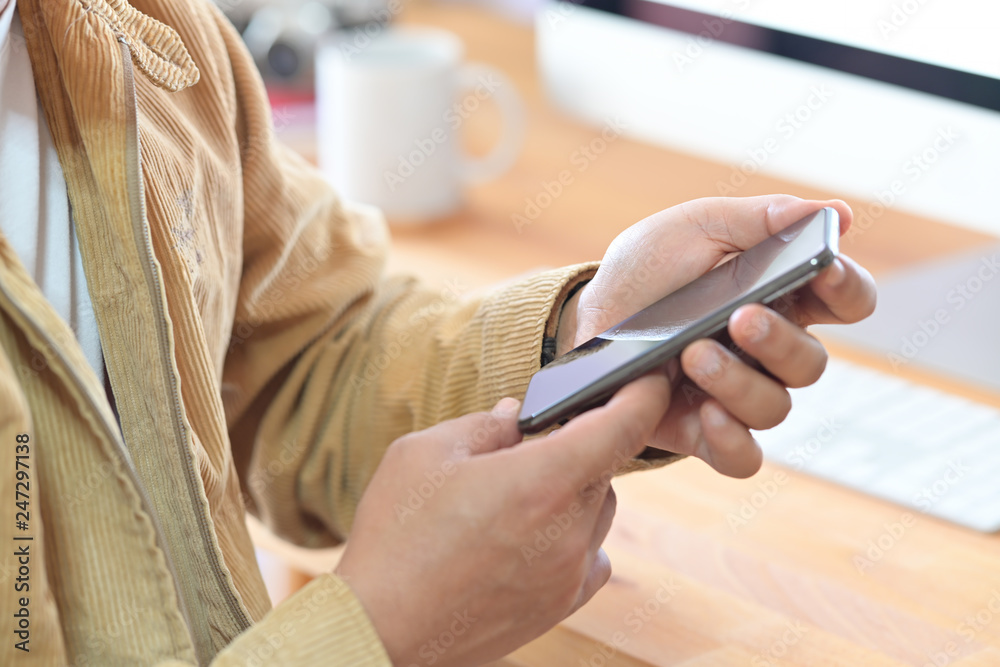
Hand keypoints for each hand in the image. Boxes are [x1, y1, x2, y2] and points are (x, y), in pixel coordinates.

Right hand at [336, 373, 670, 666]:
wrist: (380, 627)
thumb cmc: (395, 537)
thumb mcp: (423, 454)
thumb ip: (484, 427)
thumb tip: (517, 416)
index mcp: (540, 481)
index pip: (623, 426)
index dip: (644, 393)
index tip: (649, 377)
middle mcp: (568, 530)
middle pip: (604, 466)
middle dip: (575, 446)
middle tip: (524, 449)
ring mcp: (568, 572)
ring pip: (597, 510)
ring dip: (572, 492)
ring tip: (512, 499)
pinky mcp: (560, 605)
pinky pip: (591, 556)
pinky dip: (573, 537)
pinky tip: (528, 536)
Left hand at [557, 195, 876, 477]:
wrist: (588, 317)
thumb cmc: (647, 269)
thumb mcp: (694, 228)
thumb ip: (761, 219)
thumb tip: (836, 212)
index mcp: (781, 295)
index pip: (845, 300)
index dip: (847, 287)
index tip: (824, 268)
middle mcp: (769, 351)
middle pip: (812, 363)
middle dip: (780, 341)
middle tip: (742, 317)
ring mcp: (738, 394)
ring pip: (776, 407)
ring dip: (739, 382)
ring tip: (693, 354)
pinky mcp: (704, 432)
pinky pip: (742, 457)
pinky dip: (732, 439)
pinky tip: (707, 412)